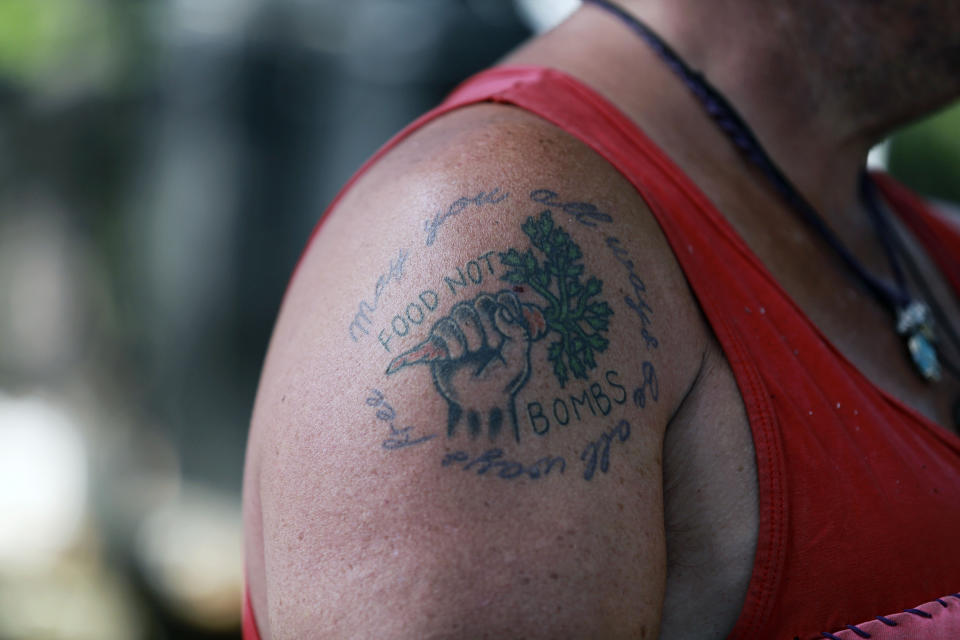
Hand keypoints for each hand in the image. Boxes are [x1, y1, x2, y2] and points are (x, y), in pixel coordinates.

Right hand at [428, 290, 537, 440]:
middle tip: (492, 346)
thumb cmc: (502, 381)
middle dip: (488, 324)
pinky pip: (444, 326)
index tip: (507, 332)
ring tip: (474, 352)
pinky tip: (458, 357)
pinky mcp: (442, 341)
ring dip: (471, 332)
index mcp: (503, 323)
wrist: (480, 403)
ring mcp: (461, 330)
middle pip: (482, 302)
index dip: (506, 310)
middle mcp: (482, 322)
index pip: (504, 298)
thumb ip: (516, 332)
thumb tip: (499, 310)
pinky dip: (453, 341)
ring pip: (462, 311)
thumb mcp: (518, 358)